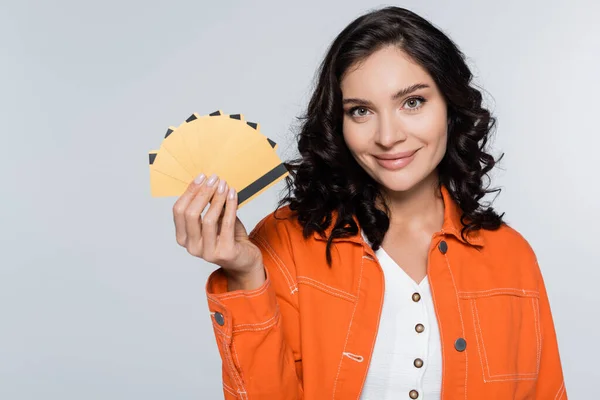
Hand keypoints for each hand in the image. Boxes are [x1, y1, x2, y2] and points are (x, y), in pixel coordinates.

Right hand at [172, 173, 264, 290]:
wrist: (245, 259)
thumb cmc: (228, 237)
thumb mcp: (215, 219)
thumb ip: (208, 205)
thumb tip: (207, 181)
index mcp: (183, 238)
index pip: (179, 211)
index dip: (189, 192)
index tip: (201, 177)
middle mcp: (192, 247)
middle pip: (191, 214)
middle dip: (203, 193)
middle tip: (214, 179)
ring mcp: (207, 252)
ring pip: (208, 219)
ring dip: (217, 198)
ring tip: (224, 185)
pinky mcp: (224, 253)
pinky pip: (227, 224)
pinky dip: (230, 206)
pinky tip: (233, 195)